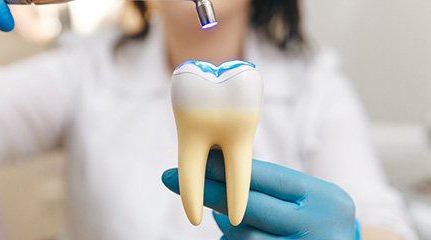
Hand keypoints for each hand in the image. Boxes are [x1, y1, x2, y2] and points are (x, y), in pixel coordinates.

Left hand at [162, 150, 356, 239]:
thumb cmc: (318, 216)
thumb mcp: (308, 196)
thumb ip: (270, 188)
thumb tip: (215, 180)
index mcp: (322, 196)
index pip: (267, 178)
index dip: (225, 167)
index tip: (194, 159)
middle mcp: (317, 225)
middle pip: (249, 208)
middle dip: (208, 191)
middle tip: (170, 177)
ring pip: (243, 236)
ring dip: (226, 225)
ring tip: (227, 218)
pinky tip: (233, 234)